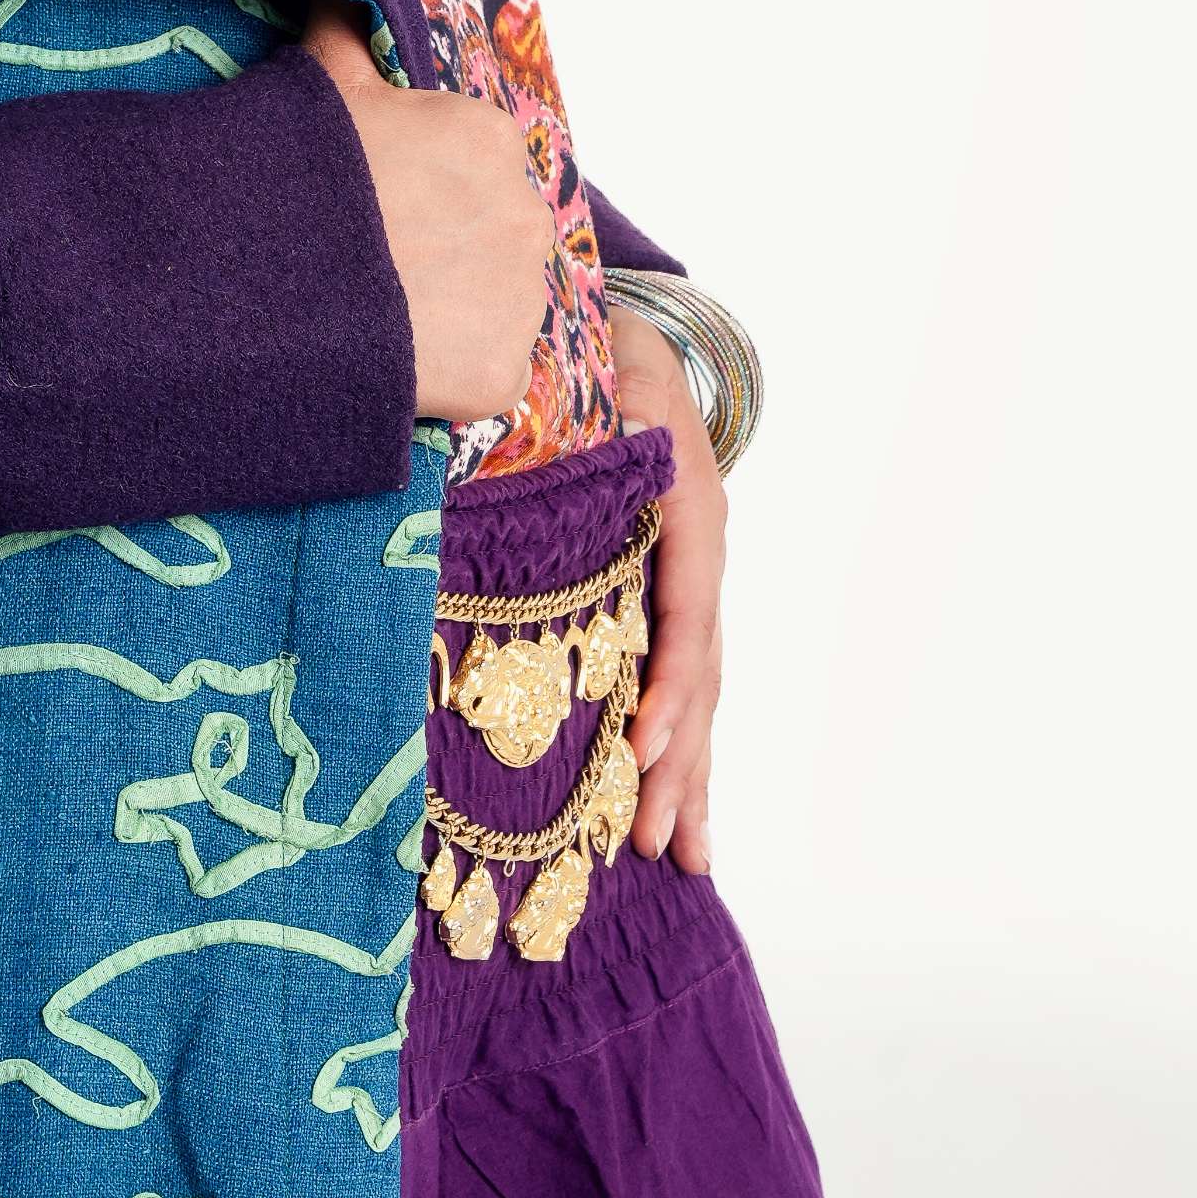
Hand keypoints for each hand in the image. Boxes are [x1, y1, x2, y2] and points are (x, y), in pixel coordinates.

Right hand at [296, 0, 553, 423]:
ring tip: (383, 316)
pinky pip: (488, 376)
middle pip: (495, 235)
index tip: (383, 206)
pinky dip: (451, 377)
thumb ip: (346, 34)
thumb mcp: (322, 85)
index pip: (477, 165)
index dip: (428, 189)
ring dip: (453, 314)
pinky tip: (396, 360)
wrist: (271, 281)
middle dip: (450, 250)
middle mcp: (526, 212)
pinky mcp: (502, 372)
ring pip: (497, 306)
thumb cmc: (300, 171)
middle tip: (382, 266)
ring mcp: (520, 298)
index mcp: (491, 138)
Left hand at [610, 297, 725, 874]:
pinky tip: (672, 816)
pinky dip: (681, 750)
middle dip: (681, 760)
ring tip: (682, 856)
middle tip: (663, 841)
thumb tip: (496, 437)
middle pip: (700, 673)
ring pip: (699, 694)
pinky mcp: (669, 603)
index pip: (686, 608)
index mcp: (687, 507)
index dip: (669, 680)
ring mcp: (690, 586)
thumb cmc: (606, 359)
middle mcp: (699, 558)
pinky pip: (682, 684)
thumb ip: (575, 412)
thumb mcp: (600, 371)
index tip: (642, 743)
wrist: (637, 341)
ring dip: (689, 775)